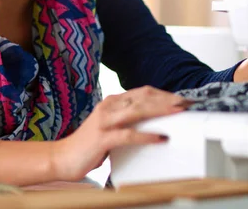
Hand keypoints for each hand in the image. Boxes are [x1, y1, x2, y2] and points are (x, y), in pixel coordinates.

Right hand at [51, 86, 189, 180]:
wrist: (62, 157)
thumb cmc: (90, 144)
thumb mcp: (112, 126)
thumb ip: (129, 120)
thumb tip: (155, 120)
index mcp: (112, 101)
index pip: (143, 92)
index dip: (164, 94)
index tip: (181, 99)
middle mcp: (109, 106)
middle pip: (143, 97)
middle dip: (167, 99)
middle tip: (185, 103)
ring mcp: (105, 120)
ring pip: (138, 110)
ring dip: (161, 110)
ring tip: (178, 112)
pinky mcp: (102, 137)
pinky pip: (129, 134)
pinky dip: (147, 135)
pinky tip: (160, 138)